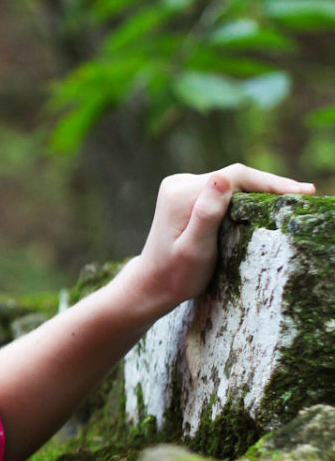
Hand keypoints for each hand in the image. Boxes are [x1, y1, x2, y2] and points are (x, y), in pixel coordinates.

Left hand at [128, 165, 315, 316]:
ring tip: (295, 196)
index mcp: (181, 194)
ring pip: (230, 182)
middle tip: (307, 193)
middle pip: (235, 177)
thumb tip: (222, 177)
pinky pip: (222, 189)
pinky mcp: (185, 193)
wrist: (152, 284)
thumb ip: (207, 214)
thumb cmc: (176, 275)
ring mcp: (181, 186)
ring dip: (260, 189)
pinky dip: (246, 195)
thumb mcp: (195, 250)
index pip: (235, 178)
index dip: (270, 182)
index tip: (300, 192)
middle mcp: (179, 183)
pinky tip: (268, 200)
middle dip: (271, 185)